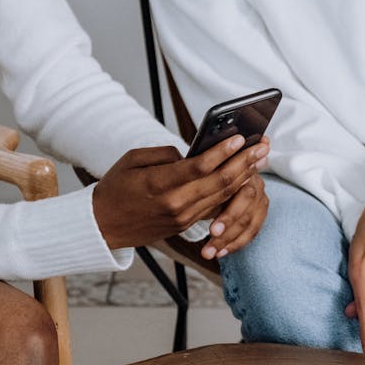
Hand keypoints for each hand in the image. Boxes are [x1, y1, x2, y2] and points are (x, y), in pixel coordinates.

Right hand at [93, 135, 267, 249]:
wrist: (102, 226)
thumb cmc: (115, 187)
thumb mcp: (132, 160)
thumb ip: (165, 155)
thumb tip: (191, 155)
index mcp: (158, 184)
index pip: (199, 166)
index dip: (222, 151)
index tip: (240, 137)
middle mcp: (174, 203)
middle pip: (218, 182)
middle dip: (243, 162)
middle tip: (262, 146)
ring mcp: (182, 217)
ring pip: (221, 196)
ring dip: (243, 176)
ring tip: (259, 159)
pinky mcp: (185, 225)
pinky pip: (214, 207)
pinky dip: (231, 191)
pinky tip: (244, 178)